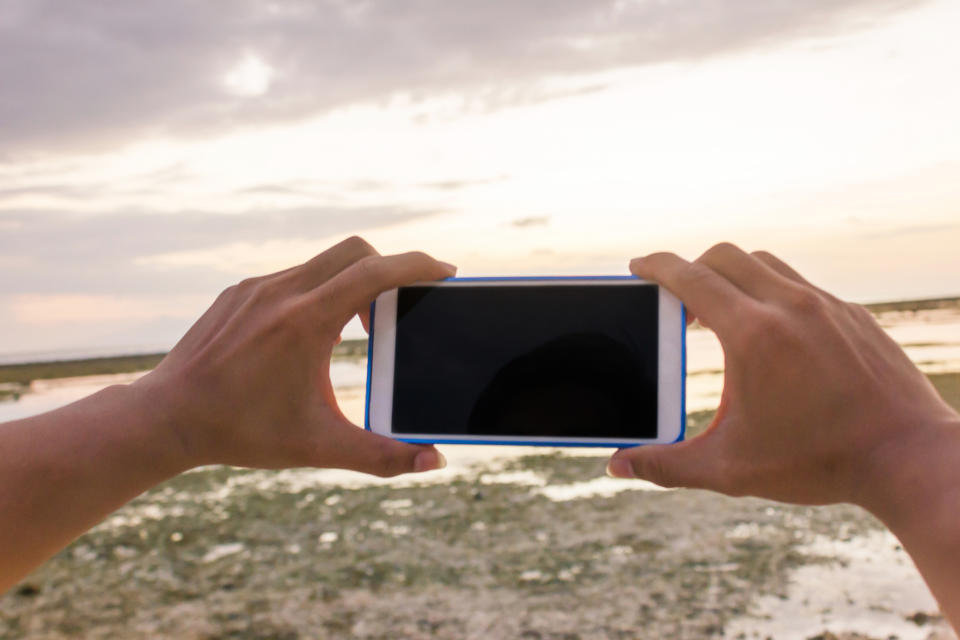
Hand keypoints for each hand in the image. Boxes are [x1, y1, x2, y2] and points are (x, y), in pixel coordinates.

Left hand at [132, 236, 454, 475]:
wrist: (166, 418)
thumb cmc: (242, 433)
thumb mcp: (318, 448)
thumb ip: (382, 455)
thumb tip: (433, 463)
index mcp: (306, 321)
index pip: (376, 272)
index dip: (419, 266)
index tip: (446, 272)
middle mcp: (282, 292)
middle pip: (356, 251)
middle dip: (391, 268)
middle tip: (406, 301)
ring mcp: (256, 287)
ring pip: (323, 262)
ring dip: (352, 281)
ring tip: (361, 323)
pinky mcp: (239, 291)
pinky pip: (293, 275)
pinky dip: (319, 289)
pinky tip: (314, 329)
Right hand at [607, 243, 959, 506]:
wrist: (908, 458)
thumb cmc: (818, 463)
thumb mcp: (730, 468)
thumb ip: (666, 464)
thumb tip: (617, 465)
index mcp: (752, 334)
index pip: (690, 276)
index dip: (656, 266)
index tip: (638, 267)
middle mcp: (790, 306)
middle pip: (725, 255)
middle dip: (691, 267)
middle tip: (676, 299)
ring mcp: (826, 306)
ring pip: (765, 263)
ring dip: (733, 276)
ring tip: (721, 313)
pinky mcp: (853, 315)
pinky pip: (800, 285)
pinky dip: (772, 292)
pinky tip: (771, 333)